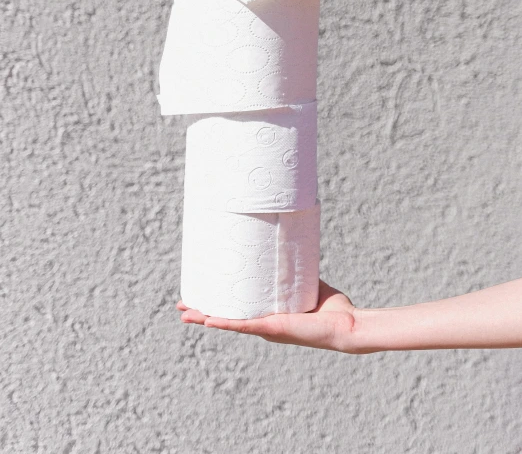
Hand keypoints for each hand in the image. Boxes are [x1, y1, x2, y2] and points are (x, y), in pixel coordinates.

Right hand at [178, 280, 375, 352]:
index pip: (237, 310)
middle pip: (225, 318)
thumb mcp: (306, 284)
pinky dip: (225, 322)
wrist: (346, 324)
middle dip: (202, 312)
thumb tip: (289, 243)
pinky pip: (244, 325)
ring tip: (185, 312)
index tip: (199, 294)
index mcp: (268, 315)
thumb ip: (297, 269)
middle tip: (182, 304)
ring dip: (205, 317)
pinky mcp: (273, 328)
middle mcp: (263, 323)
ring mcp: (266, 327)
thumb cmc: (332, 308)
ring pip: (228, 323)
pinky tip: (208, 319)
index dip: (217, 305)